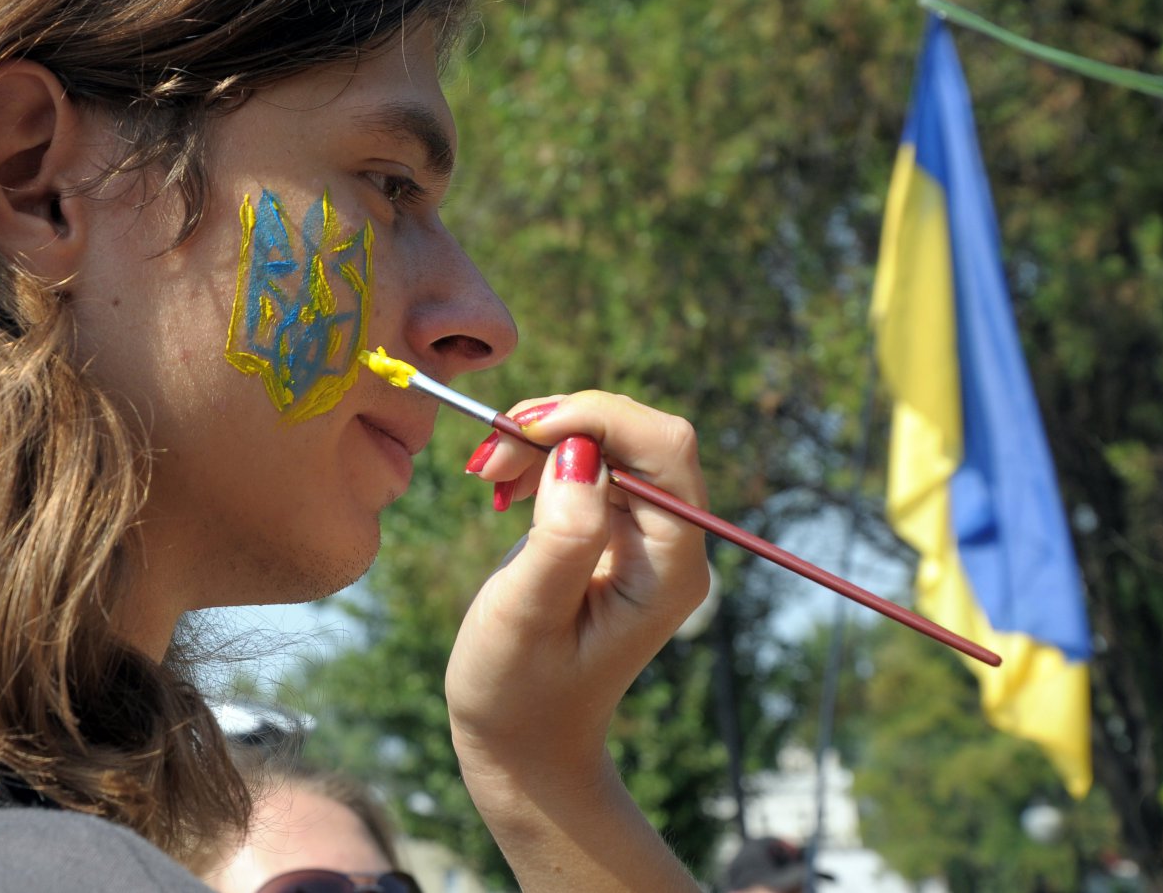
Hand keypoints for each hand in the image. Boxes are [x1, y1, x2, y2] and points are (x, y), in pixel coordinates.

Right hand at [446, 389, 710, 803]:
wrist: (525, 744)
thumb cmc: (518, 693)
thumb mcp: (526, 615)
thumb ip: (561, 535)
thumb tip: (580, 454)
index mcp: (670, 566)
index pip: (665, 447)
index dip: (599, 418)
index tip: (524, 432)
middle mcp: (673, 543)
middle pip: (640, 433)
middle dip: (564, 423)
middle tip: (491, 456)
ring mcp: (647, 536)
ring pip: (611, 439)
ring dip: (545, 437)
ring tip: (489, 475)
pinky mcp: (615, 531)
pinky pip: (592, 462)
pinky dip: (544, 456)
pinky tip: (506, 486)